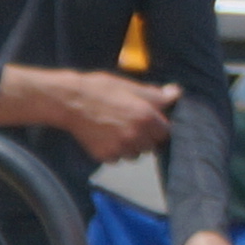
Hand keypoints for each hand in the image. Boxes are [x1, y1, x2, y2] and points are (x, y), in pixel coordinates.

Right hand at [57, 73, 175, 164]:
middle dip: (145, 138)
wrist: (70, 101)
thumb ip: (156, 95)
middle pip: (151, 147)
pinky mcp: (105, 155)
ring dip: (130, 146)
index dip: (159, 127)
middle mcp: (135, 135)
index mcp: (146, 116)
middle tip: (131, 125)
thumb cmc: (100, 90)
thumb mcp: (130, 86)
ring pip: (134, 155)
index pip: (166, 132)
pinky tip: (105, 136)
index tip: (152, 123)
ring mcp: (119, 148)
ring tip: (116, 130)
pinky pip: (116, 158)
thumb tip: (175, 93)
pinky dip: (114, 151)